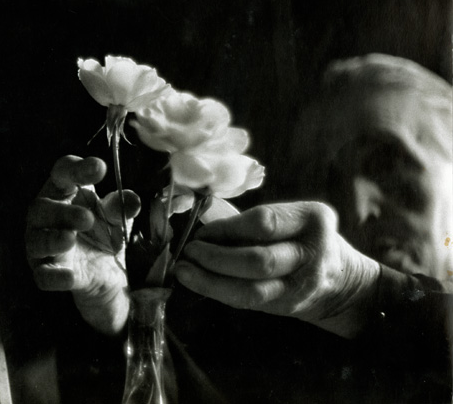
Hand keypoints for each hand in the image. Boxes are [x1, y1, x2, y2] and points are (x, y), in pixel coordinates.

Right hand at [25, 155, 140, 334]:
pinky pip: (43, 275)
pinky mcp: (46, 273)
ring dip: (52, 240)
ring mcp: (42, 246)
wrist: (106, 273)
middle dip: (62, 213)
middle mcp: (45, 216)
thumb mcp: (116, 216)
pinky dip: (54, 276)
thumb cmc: (102, 231)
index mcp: (63, 191)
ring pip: (36, 241)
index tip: (99, 169)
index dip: (77, 169)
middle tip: (87, 218)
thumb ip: (121, 206)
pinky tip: (69, 276)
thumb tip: (131, 200)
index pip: (62, 172)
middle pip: (41, 208)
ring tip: (70, 239)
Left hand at [175, 202, 380, 337]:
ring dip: (211, 281)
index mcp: (312, 219)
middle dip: (216, 257)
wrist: (340, 279)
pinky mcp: (288, 306)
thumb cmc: (299, 238)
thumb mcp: (289, 219)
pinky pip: (248, 302)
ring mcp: (303, 285)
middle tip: (189, 252)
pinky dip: (219, 292)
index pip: (264, 223)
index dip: (226, 228)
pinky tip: (199, 283)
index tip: (201, 231)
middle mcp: (312, 253)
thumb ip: (250, 222)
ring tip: (185, 271)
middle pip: (258, 260)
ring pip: (252, 289)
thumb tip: (201, 226)